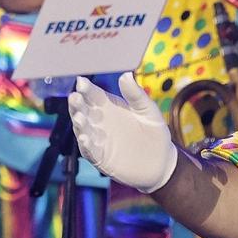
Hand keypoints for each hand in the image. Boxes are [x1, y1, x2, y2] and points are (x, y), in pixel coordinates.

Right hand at [68, 72, 177, 192]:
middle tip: (75, 97)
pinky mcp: (100, 157)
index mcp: (108, 106)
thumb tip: (126, 75)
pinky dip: (85, 145)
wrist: (162, 163)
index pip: (92, 94)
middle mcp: (99, 121)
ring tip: (79, 117)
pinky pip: (89, 150)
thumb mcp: (148, 111)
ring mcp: (97, 139)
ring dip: (78, 123)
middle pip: (82, 110)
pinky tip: (85, 139)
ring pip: (82, 129)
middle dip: (76, 103)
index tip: (81, 82)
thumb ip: (136, 95)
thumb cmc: (155, 133)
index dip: (86, 88)